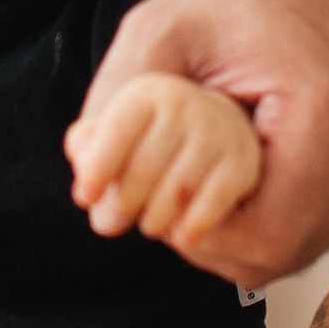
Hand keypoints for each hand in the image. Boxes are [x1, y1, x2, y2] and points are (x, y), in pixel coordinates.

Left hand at [67, 0, 328, 285]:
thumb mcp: (162, 28)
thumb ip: (117, 105)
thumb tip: (88, 184)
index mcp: (324, 120)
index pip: (260, 239)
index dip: (194, 237)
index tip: (156, 199)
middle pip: (274, 257)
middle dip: (206, 239)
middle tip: (168, 189)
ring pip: (292, 253)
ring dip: (233, 232)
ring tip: (200, 175)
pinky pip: (309, 231)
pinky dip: (263, 218)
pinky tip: (235, 174)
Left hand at [69, 70, 262, 261]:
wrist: (215, 123)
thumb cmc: (151, 135)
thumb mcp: (114, 127)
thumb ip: (90, 152)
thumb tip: (98, 207)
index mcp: (150, 91)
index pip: (116, 131)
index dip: (96, 168)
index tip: (84, 197)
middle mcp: (188, 102)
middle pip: (142, 171)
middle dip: (125, 202)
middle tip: (124, 213)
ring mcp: (221, 131)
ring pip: (175, 194)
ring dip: (156, 220)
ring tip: (152, 221)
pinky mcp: (244, 162)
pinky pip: (212, 205)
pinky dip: (193, 227)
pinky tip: (181, 236)